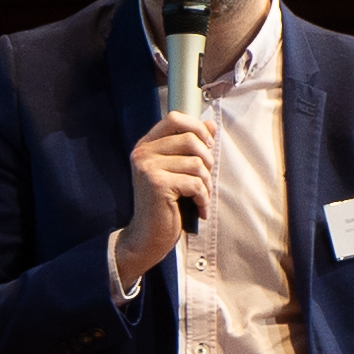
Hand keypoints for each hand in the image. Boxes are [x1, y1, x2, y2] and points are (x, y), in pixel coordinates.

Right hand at [115, 109, 214, 287]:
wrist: (148, 236)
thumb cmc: (165, 204)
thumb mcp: (178, 170)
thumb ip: (191, 147)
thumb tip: (211, 125)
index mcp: (146, 145)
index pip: (175, 118)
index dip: (197, 128)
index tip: (206, 147)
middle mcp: (143, 153)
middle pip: (190, 139)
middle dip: (207, 161)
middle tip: (204, 179)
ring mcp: (148, 168)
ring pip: (196, 163)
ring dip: (206, 183)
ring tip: (199, 196)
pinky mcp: (157, 185)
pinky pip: (195, 183)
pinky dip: (203, 198)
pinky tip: (198, 208)